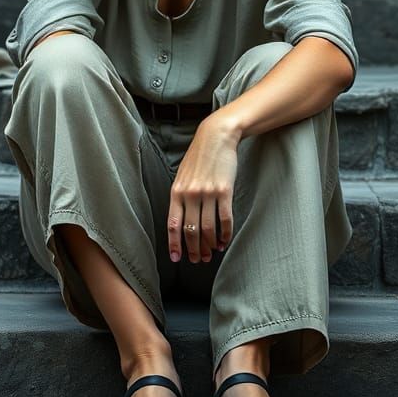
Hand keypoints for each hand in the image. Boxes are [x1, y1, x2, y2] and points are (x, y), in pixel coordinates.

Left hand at [167, 113, 239, 263]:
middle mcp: (190, 194)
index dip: (174, 244)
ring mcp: (207, 193)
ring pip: (207, 229)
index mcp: (176, 191)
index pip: (172, 224)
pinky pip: (225, 220)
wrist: (216, 137)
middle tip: (197, 259)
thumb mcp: (182, 175)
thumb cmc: (199, 157)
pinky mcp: (224, 191)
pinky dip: (225, 234)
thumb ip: (179, 196)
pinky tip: (223, 241)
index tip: (176, 258)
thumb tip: (179, 219)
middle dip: (193, 249)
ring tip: (210, 253)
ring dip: (208, 245)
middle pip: (191, 231)